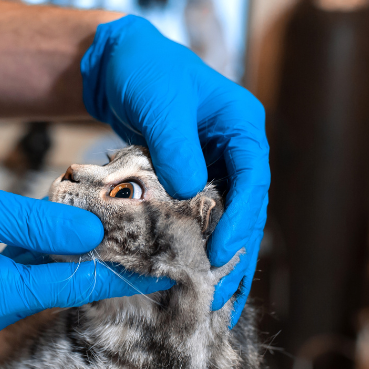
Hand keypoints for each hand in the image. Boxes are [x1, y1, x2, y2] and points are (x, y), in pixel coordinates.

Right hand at [0, 173, 171, 340]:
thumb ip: (33, 224)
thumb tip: (89, 234)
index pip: (73, 285)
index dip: (121, 274)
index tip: (164, 272)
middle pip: (59, 286)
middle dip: (97, 260)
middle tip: (141, 232)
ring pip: (37, 282)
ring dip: (64, 256)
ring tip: (107, 225)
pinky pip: (14, 280)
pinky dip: (35, 258)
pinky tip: (53, 232)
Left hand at [81, 15, 268, 325]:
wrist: (115, 64)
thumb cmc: (143, 70)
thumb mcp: (161, 104)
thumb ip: (177, 147)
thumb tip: (191, 192)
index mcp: (242, 125)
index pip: (253, 178)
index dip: (242, 219)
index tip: (223, 252)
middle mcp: (236, 149)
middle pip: (246, 208)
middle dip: (235, 253)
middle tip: (219, 296)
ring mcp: (216, 166)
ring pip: (226, 220)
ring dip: (221, 260)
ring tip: (215, 304)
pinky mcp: (191, 180)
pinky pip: (200, 218)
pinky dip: (197, 247)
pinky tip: (193, 279)